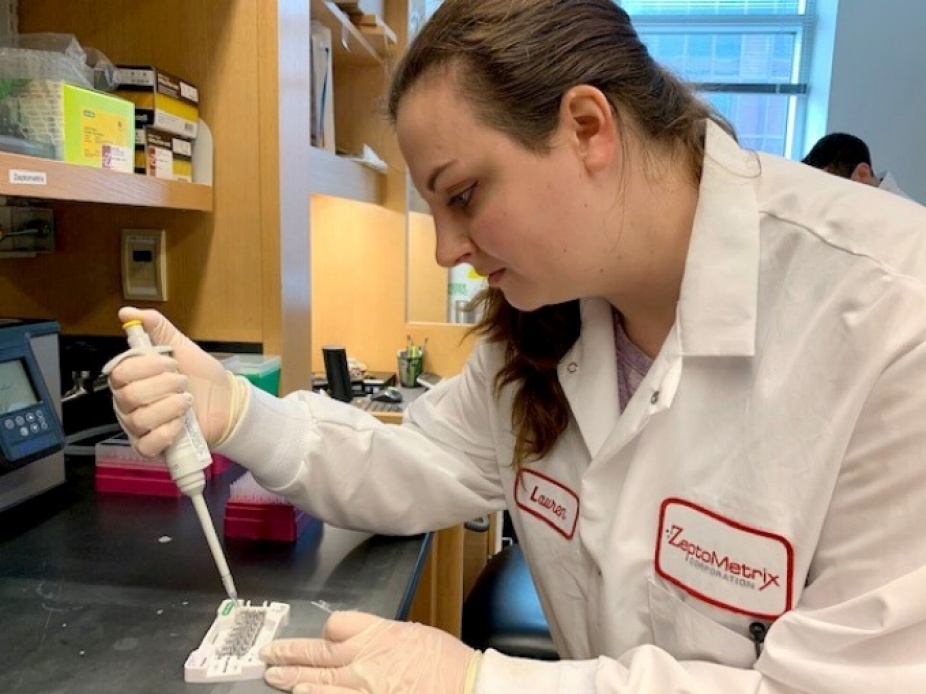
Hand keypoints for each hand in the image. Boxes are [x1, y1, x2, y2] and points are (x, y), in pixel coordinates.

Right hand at [106, 307, 244, 454]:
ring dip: (168, 407)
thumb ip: (156, 327)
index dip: (146, 367)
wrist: (228, 403)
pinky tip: (181, 423)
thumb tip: (127, 311)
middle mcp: (129, 404)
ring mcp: (138, 428)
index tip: (171, 363)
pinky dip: (166, 432)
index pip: (120, 373)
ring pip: (138, 420)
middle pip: (127, 396)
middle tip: (183, 382)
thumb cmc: (201, 377)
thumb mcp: (181, 346)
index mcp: (131, 379)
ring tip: (187, 401)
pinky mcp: (151, 448)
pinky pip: (147, 444)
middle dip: (162, 386)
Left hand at [260, 611, 481, 693]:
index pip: (337, 625)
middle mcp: (364, 659)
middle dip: (289, 653)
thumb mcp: (415, 636)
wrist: (467, 687)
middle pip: (317, 653)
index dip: (326, 632)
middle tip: (268, 654)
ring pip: (316, 681)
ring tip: (274, 676)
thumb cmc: (448, 665)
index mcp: (379, 634)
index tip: (322, 637)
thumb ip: (384, 638)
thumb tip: (366, 645)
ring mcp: (362, 687)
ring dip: (292, 678)